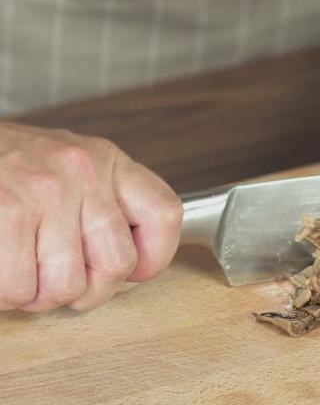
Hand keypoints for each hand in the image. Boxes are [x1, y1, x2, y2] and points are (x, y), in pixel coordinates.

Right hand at [0, 123, 181, 311]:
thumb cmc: (11, 165)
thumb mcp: (73, 168)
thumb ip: (106, 206)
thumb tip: (133, 268)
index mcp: (109, 162)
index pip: (166, 214)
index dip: (155, 257)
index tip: (133, 271)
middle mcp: (84, 171)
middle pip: (118, 265)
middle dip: (87, 289)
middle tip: (60, 279)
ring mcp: (47, 191)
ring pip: (68, 286)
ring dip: (40, 294)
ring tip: (24, 271)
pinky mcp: (8, 211)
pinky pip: (20, 288)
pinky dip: (7, 293)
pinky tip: (3, 270)